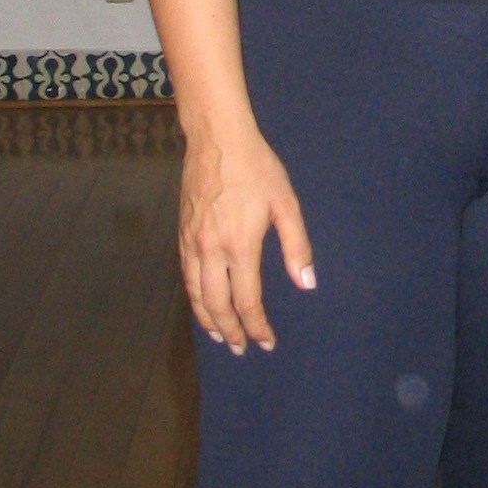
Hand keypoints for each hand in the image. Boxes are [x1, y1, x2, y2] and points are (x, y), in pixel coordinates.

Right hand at [179, 124, 315, 353]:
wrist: (217, 139)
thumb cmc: (256, 168)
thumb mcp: (285, 203)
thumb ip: (296, 246)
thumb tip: (306, 283)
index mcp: (240, 245)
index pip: (247, 300)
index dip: (257, 326)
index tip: (266, 342)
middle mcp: (211, 249)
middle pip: (217, 304)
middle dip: (230, 330)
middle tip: (240, 348)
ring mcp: (192, 242)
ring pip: (196, 293)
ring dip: (208, 319)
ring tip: (220, 335)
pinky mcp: (181, 233)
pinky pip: (186, 274)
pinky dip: (194, 296)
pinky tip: (202, 301)